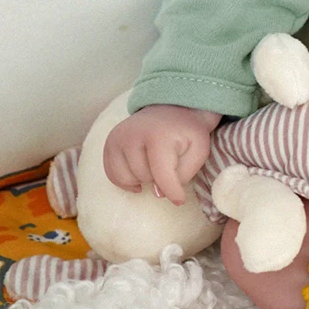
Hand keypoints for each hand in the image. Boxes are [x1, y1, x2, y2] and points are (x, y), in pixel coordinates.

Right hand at [102, 103, 221, 205]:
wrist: (172, 108)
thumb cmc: (187, 133)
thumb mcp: (199, 150)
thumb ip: (184, 173)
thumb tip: (158, 192)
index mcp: (159, 135)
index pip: (162, 174)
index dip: (172, 192)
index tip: (179, 200)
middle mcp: (133, 134)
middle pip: (145, 178)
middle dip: (159, 178)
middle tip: (169, 163)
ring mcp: (118, 138)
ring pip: (127, 179)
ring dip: (143, 179)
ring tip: (154, 165)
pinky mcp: (110, 143)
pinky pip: (112, 175)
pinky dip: (126, 180)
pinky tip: (140, 173)